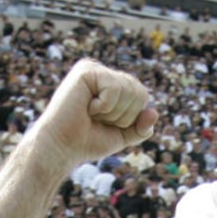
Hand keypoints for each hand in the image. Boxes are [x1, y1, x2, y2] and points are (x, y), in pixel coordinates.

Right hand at [34, 60, 157, 168]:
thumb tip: (154, 112)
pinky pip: (114, 88)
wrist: (61, 148)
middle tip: (97, 119)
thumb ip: (141, 127)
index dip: (129, 118)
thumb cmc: (87, 141)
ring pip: (128, 90)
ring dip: (112, 112)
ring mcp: (94, 69)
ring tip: (91, 113)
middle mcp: (104, 73)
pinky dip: (104, 106)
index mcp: (113, 84)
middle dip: (123, 115)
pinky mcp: (86, 70)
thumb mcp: (122, 136)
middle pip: (139, 92)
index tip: (105, 123)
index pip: (142, 96)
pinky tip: (86, 107)